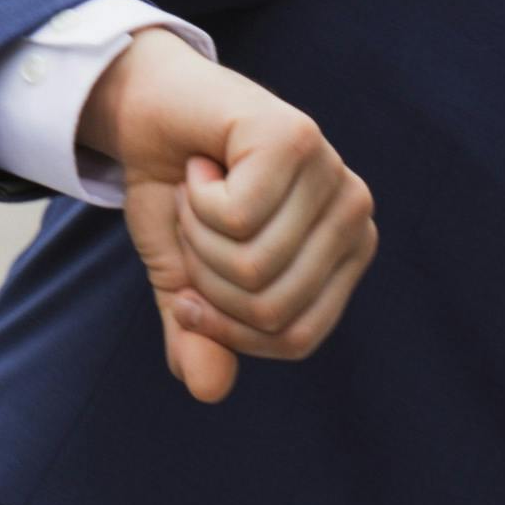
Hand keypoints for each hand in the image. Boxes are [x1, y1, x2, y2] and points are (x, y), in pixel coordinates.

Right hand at [80, 30, 376, 407]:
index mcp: (346, 257)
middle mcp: (354, 214)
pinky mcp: (295, 138)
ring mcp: (332, 172)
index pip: (296, 340)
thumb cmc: (181, 196)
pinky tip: (203, 164)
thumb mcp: (185, 283)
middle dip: (207, 280)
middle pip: (272, 308)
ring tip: (200, 191)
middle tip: (197, 225)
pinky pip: (237, 216)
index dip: (228, 331)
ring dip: (198, 235)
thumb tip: (209, 390)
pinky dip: (197, 197)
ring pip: (252, 264)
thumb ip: (203, 338)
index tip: (192, 291)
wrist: (150, 113)